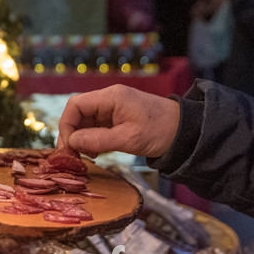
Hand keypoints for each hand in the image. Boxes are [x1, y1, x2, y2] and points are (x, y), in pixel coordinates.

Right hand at [58, 85, 179, 157]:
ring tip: (86, 156)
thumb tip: (72, 143)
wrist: (187, 131)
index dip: (66, 125)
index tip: (68, 147)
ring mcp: (113, 108)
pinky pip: (97, 126)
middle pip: (78, 113)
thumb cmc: (161, 131)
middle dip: (72, 134)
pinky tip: (96, 152)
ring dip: (82, 138)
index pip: (75, 105)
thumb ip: (98, 140)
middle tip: (72, 156)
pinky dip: (92, 139)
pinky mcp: (118, 118)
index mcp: (111, 97)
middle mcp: (109, 99)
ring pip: (86, 121)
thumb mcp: (129, 139)